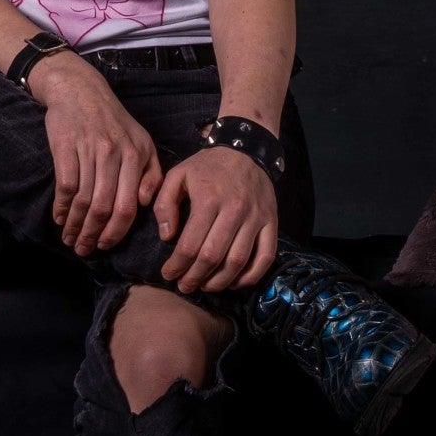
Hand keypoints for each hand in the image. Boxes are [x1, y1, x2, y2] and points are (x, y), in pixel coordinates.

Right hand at [29, 55, 164, 256]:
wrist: (81, 89)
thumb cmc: (114, 121)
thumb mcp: (142, 142)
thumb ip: (151, 174)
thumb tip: (145, 205)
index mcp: (137, 155)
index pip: (129, 206)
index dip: (117, 232)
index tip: (107, 246)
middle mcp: (115, 153)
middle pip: (105, 207)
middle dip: (94, 235)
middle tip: (84, 250)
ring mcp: (90, 149)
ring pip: (84, 200)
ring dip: (75, 226)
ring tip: (70, 239)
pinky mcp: (66, 146)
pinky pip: (66, 186)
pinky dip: (62, 207)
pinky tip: (60, 218)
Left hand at [154, 147, 278, 293]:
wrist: (245, 149)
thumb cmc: (208, 166)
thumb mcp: (178, 175)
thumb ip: (165, 204)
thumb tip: (167, 236)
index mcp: (208, 199)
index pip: (190, 244)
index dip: (177, 266)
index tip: (168, 274)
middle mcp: (234, 210)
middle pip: (212, 257)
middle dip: (194, 278)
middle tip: (184, 286)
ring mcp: (256, 217)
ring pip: (238, 261)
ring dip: (220, 282)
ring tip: (206, 286)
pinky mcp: (271, 222)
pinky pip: (266, 256)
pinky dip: (251, 276)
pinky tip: (235, 282)